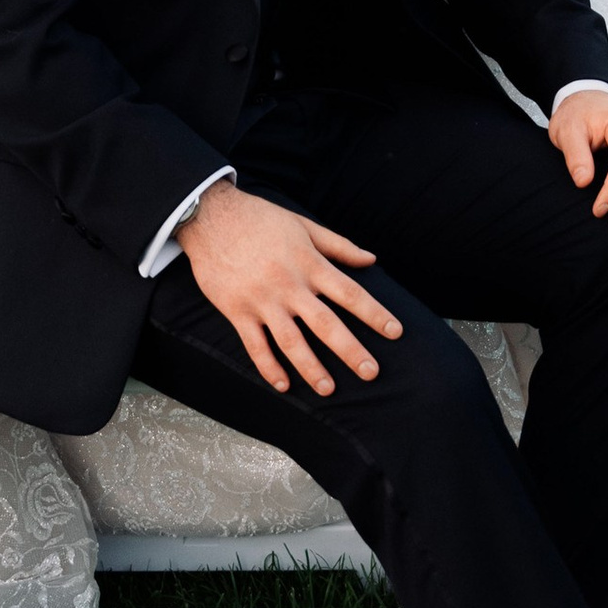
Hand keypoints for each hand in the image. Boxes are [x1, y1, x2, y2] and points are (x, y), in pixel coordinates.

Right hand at [178, 181, 403, 397]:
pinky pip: (255, 346)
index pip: (350, 293)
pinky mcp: (237, 311)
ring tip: (329, 389)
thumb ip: (339, 245)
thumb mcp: (304, 226)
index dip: (374, 313)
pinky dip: (269, 367)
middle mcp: (289, 285)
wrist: (211, 217)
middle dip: (351, 350)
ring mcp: (262, 301)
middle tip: (371, 372)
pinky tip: (283, 385)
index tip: (395, 332)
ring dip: (311, 368)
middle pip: (325, 324)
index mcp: (309, 264)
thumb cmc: (261, 219)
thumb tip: (371, 259)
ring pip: (291, 342)